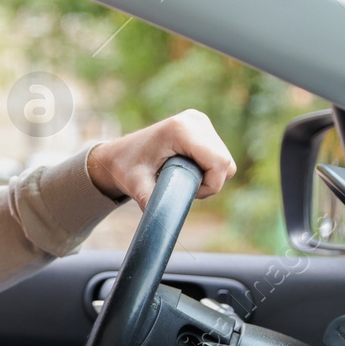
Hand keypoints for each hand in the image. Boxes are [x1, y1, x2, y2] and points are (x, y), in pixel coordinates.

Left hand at [87, 109, 236, 206]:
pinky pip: (219, 154)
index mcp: (181, 130)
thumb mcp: (137, 187)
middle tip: (183, 187)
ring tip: (183, 178)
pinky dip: (210, 168)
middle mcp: (194, 120)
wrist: (119, 154)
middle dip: (210, 182)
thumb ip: (153, 203)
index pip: (218, 162)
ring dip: (210, 176)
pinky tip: (188, 168)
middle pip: (225, 161)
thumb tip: (163, 225)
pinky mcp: (201, 124)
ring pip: (225, 159)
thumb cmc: (126, 169)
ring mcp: (199, 120)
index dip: (210, 185)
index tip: (189, 193)